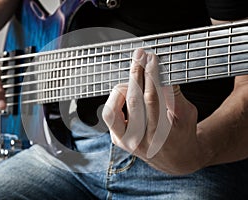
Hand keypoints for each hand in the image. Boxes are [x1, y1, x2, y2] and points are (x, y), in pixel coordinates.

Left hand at [102, 48, 205, 174]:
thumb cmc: (182, 133)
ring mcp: (126, 142)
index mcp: (161, 135)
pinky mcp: (117, 139)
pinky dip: (117, 99)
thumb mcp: (186, 113)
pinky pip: (110, 114)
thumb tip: (160, 70)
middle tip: (140, 55)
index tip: (151, 58)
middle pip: (134, 100)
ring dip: (124, 86)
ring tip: (136, 74)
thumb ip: (173, 93)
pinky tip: (128, 90)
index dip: (151, 75)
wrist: (176, 158)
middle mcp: (140, 141)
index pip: (153, 98)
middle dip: (137, 74)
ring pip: (115, 108)